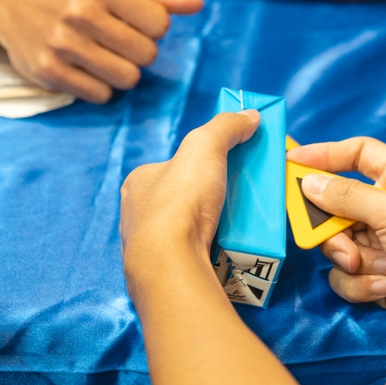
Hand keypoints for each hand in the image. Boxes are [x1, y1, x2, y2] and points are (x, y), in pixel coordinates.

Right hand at [0, 0, 201, 102]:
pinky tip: (84, 70)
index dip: (153, 29)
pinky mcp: (48, 71)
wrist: (13, 1)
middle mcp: (80, 11)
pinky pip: (99, 96)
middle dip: (139, 54)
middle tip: (118, 45)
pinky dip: (98, 88)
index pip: (159, 24)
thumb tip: (196, 4)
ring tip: (104, 59)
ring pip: (125, 79)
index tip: (134, 25)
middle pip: (146, 55)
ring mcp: (61, 43)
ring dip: (121, 74)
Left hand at [120, 110, 259, 284]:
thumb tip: (249, 115)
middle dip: (204, 198)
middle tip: (233, 198)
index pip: (171, 167)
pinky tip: (221, 249)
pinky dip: (203, 250)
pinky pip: (185, 253)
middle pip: (178, 198)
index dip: (198, 166)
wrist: (170, 261)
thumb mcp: (205, 146)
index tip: (223, 170)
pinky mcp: (159, 269)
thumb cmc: (180, 200)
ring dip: (205, 226)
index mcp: (138, 182)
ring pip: (181, 228)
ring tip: (233, 224)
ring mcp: (145, 244)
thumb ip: (226, 126)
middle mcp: (136, 212)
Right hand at [288, 138, 385, 328]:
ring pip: (337, 243)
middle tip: (330, 238)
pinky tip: (385, 286)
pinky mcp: (375, 272)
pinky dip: (361, 282)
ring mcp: (380, 241)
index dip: (324, 154)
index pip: (357, 154)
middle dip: (334, 229)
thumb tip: (307, 182)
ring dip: (353, 259)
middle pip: (335, 205)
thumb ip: (345, 196)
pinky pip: (346, 273)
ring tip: (379, 268)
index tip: (292, 161)